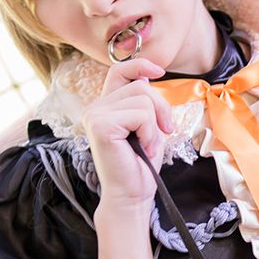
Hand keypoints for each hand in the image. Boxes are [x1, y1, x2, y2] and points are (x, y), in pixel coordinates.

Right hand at [82, 57, 174, 208]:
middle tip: (163, 132)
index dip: (140, 64)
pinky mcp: (100, 125)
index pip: (119, 70)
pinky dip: (149, 132)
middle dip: (161, 108)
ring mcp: (95, 115)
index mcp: (105, 106)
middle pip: (140, 85)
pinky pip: (141, 114)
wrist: (132, 194)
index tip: (160, 72)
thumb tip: (147, 75)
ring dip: (154, 125)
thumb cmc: (141, 165)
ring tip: (147, 145)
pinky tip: (141, 148)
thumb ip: (143, 102)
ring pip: (143, 99)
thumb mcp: (147, 126)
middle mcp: (96, 108)